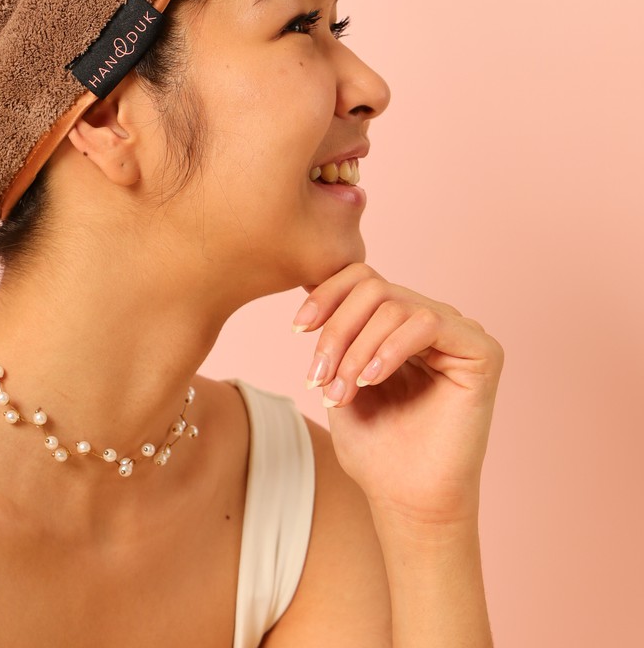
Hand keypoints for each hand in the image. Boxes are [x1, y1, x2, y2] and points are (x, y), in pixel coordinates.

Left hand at [293, 262, 503, 523]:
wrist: (406, 499)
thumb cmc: (374, 447)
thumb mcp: (338, 378)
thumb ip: (334, 334)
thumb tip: (308, 289)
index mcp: (398, 324)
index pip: (361, 279)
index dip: (326, 296)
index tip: (297, 329)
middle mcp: (430, 322)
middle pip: (373, 288)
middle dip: (337, 331)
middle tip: (317, 377)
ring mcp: (458, 333)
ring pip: (395, 306)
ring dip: (357, 349)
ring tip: (342, 390)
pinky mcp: (482, 352)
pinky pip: (429, 323)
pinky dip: (391, 348)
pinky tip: (372, 380)